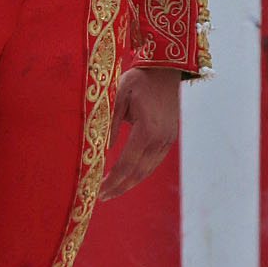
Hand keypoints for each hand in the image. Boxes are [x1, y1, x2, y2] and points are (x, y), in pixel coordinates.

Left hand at [98, 67, 180, 200]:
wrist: (166, 70)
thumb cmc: (138, 80)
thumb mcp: (118, 97)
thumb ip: (109, 124)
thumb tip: (101, 149)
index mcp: (147, 130)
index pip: (126, 164)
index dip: (112, 180)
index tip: (98, 190)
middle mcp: (160, 139)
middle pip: (138, 173)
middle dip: (119, 187)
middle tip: (102, 196)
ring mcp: (167, 140)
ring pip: (147, 170)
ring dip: (129, 182)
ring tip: (112, 190)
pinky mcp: (169, 138)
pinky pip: (153, 162)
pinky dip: (140, 172)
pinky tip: (128, 175)